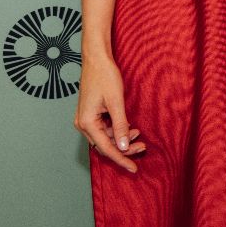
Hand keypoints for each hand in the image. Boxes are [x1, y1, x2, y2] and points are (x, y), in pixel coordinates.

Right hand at [74, 54, 147, 171]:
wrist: (96, 59)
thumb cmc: (104, 76)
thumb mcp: (116, 102)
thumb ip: (120, 125)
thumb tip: (123, 146)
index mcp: (86, 123)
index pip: (106, 148)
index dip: (121, 159)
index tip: (133, 168)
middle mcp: (83, 124)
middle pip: (105, 145)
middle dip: (124, 148)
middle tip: (143, 148)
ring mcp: (86, 119)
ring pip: (106, 137)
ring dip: (122, 139)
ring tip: (140, 136)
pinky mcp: (91, 114)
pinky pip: (104, 129)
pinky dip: (117, 130)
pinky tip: (130, 128)